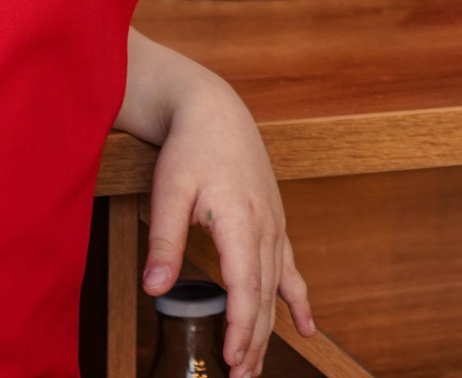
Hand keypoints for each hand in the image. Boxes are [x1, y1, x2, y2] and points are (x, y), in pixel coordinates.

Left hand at [143, 76, 313, 377]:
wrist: (215, 110)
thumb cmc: (190, 147)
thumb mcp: (169, 189)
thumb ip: (165, 240)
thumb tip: (154, 288)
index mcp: (240, 220)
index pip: (244, 288)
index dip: (241, 328)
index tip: (231, 359)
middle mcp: (265, 227)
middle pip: (264, 296)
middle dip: (255, 341)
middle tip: (240, 377)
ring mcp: (274, 225)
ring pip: (277, 288)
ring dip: (271, 330)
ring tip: (258, 367)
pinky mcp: (274, 222)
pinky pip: (290, 269)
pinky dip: (298, 300)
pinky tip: (308, 327)